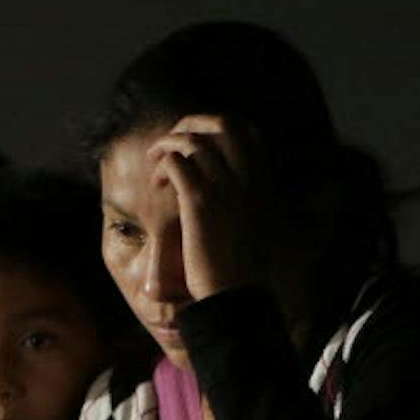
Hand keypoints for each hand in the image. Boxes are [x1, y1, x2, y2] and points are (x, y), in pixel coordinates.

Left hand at [148, 115, 267, 301]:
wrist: (238, 296)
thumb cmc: (244, 270)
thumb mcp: (259, 226)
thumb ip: (250, 199)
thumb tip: (231, 189)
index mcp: (265, 180)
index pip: (247, 130)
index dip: (218, 127)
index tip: (199, 142)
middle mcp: (249, 176)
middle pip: (220, 123)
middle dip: (191, 124)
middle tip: (171, 142)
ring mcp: (225, 185)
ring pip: (191, 140)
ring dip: (167, 146)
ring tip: (155, 164)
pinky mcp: (199, 199)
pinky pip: (174, 162)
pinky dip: (160, 167)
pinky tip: (156, 186)